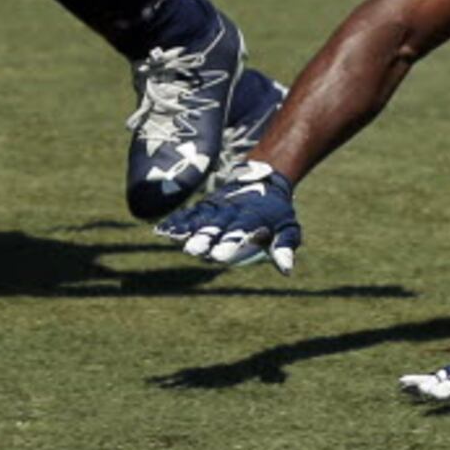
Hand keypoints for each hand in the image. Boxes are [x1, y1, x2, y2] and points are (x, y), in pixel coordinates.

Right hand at [154, 161, 301, 272]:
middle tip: (191, 251)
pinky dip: (176, 221)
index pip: (239, 232)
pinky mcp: (205, 206)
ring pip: (198, 219)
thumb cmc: (276, 213)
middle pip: (215, 227)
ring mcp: (216, 208)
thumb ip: (285, 247)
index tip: (218, 257)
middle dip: (203, 238)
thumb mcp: (288, 228)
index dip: (229, 244)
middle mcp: (231, 212)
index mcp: (252, 219)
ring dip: (185, 229)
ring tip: (169, 238)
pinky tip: (161, 230)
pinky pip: (189, 214)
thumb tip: (286, 270)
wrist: (262, 179)